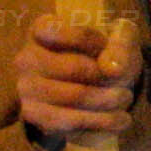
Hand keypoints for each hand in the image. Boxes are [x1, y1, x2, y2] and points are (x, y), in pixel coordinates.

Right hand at [16, 14, 140, 142]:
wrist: (97, 86)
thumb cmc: (105, 55)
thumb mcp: (121, 40)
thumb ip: (122, 42)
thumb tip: (112, 68)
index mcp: (42, 29)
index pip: (56, 30)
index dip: (90, 40)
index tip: (106, 46)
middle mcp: (26, 58)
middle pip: (73, 67)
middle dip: (105, 76)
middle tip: (124, 79)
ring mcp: (26, 87)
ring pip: (73, 96)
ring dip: (107, 100)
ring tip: (125, 97)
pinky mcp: (33, 114)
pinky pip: (67, 121)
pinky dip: (100, 121)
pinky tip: (120, 118)